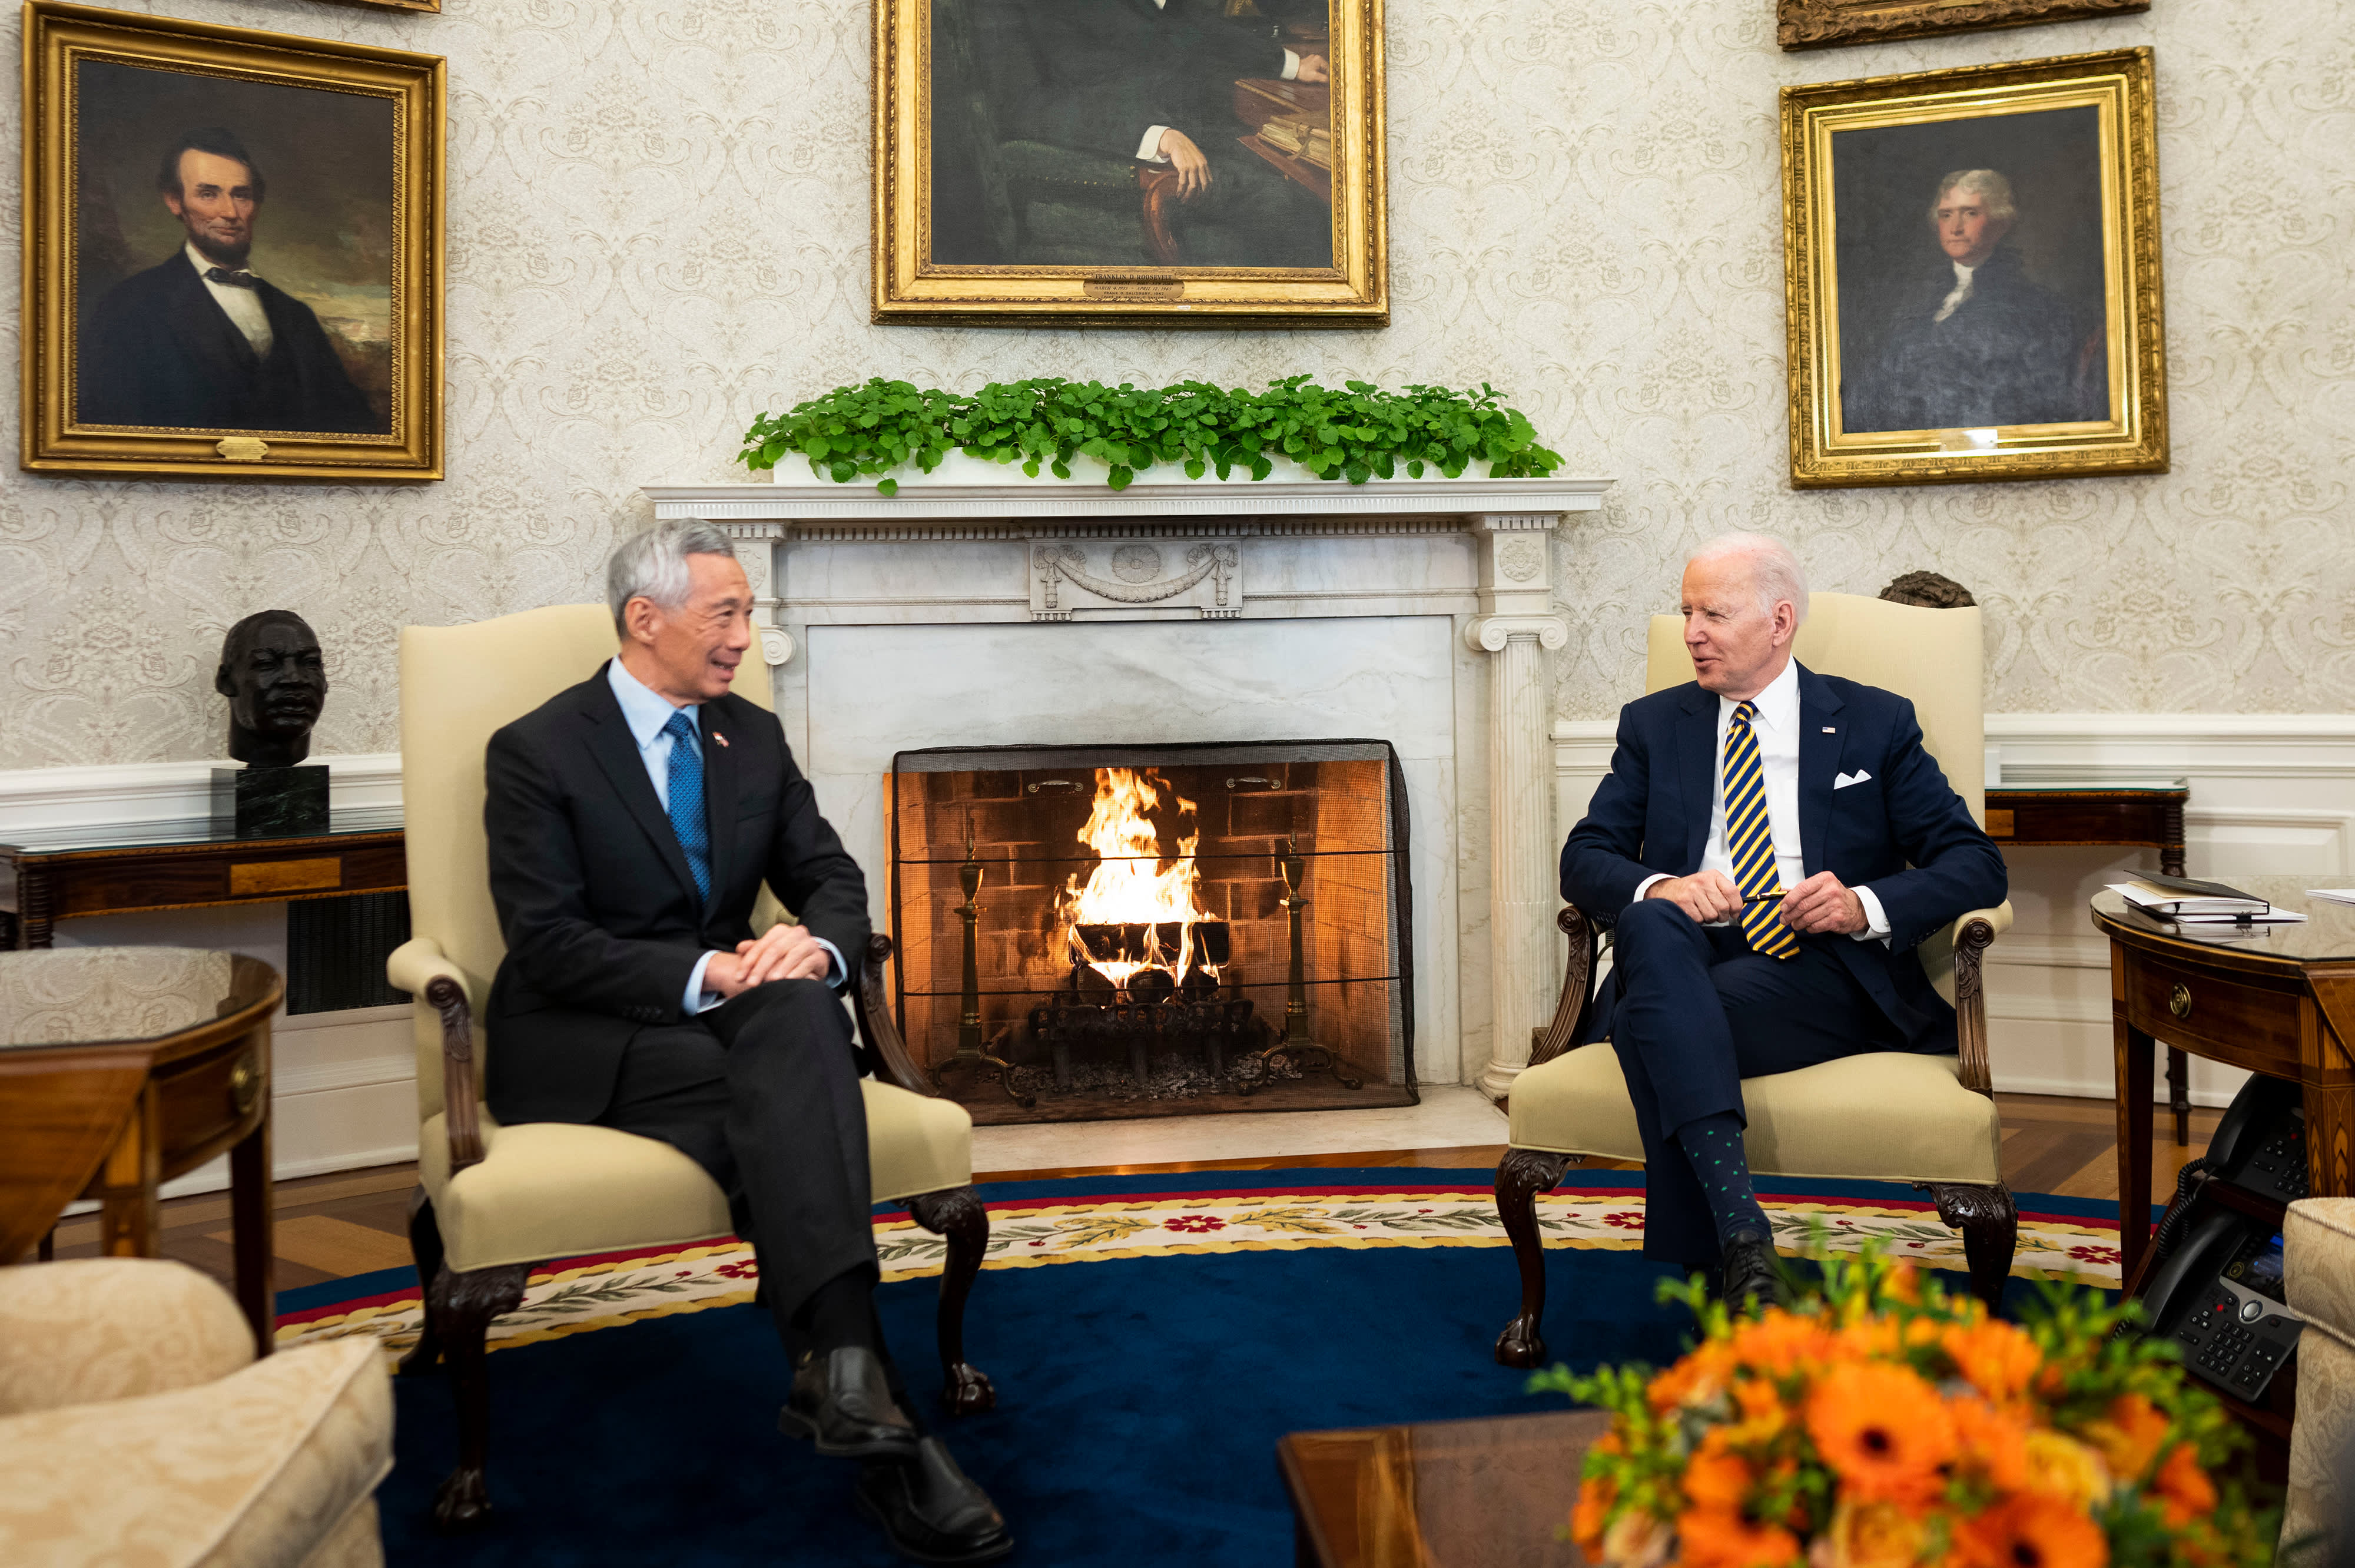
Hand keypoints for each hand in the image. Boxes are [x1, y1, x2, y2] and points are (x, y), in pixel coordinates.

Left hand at [706, 924, 831, 998]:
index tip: (738, 977)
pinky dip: (798, 972)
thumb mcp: (769, 952)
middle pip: (775, 949)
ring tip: (770, 981)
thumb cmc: (787, 956)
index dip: (748, 961)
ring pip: (793, 955)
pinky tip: (789, 980)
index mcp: (781, 931)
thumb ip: (755, 950)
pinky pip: (808, 963)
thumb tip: (740, 948)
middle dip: (761, 967)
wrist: (813, 959)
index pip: (762, 945)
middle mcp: (796, 933)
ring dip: (781, 969)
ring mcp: (809, 944)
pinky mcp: (819, 956)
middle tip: (751, 983)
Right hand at [1157, 128, 1210, 197]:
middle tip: (1193, 205)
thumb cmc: (1185, 151)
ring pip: (1193, 186)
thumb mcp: (1196, 158)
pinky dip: (1180, 190)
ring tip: (1183, 201)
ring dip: (1188, 196)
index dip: (1207, 194)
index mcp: (1204, 165)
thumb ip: (1200, 168)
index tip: (1202, 201)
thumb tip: (1200, 182)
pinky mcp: (1183, 167)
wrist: (1176, 141)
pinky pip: (1183, 182)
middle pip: (1203, 187)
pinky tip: (1177, 194)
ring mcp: (1192, 166)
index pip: (1209, 182)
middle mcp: (1200, 166)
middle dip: (1199, 198)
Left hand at [1296, 53, 1327, 83]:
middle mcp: (1316, 57)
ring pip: (1318, 66)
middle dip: (1323, 73)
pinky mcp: (1308, 61)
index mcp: (1319, 59)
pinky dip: (1315, 70)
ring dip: (1319, 71)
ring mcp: (1311, 58)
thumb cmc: (1303, 71)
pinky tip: (1312, 74)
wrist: (1294, 69)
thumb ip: (1323, 78)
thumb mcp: (1315, 76)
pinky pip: (1314, 65)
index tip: (1327, 78)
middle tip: (1322, 79)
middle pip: (1323, 66)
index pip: (1327, 67)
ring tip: (1317, 77)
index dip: (1328, 74)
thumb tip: (1327, 79)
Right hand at [1644, 870, 1743, 923]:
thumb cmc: (1692, 890)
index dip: (1737, 906)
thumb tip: (1738, 910)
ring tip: (1702, 912)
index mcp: (1712, 876)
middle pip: (1723, 907)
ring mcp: (1692, 891)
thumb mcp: (1709, 885)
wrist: (1667, 890)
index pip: (1733, 892)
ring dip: (1709, 919)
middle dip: (1722, 916)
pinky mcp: (1684, 902)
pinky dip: (1698, 920)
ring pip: (1712, 915)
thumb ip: (1724, 893)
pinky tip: (1694, 913)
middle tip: (1716, 915)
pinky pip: (1699, 919)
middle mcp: (1703, 881)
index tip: (1735, 913)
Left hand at [1779, 871, 1868, 934]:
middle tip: (1784, 919)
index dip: (1789, 899)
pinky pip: (1815, 926)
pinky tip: (1807, 926)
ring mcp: (1836, 905)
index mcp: (1825, 879)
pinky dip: (1808, 928)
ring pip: (1808, 917)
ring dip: (1797, 923)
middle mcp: (1832, 891)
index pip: (1802, 889)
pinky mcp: (1837, 919)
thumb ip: (1802, 889)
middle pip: (1803, 905)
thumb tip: (1783, 893)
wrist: (1856, 908)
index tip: (1783, 907)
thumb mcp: (1821, 886)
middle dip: (1790, 914)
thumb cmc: (1834, 896)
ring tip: (1794, 924)